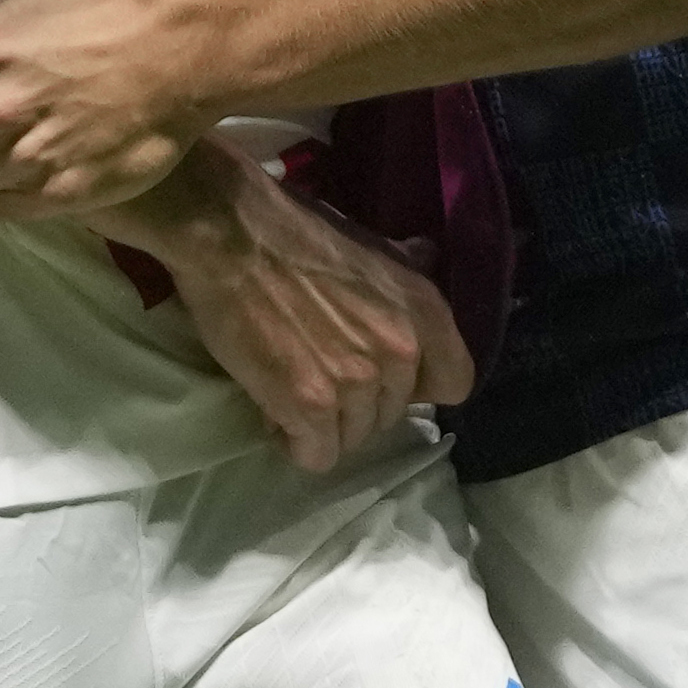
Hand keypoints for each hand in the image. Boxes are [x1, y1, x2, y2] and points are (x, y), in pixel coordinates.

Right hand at [92, 145, 471, 470]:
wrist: (232, 236)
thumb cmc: (297, 231)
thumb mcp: (370, 245)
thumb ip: (405, 267)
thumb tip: (426, 257)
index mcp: (425, 311)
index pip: (456, 383)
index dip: (418, 386)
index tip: (384, 376)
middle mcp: (402, 352)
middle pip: (393, 415)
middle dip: (358, 404)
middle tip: (319, 375)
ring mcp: (357, 382)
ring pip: (353, 438)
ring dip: (322, 424)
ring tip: (290, 388)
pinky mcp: (310, 406)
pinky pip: (316, 455)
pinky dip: (293, 440)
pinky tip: (274, 408)